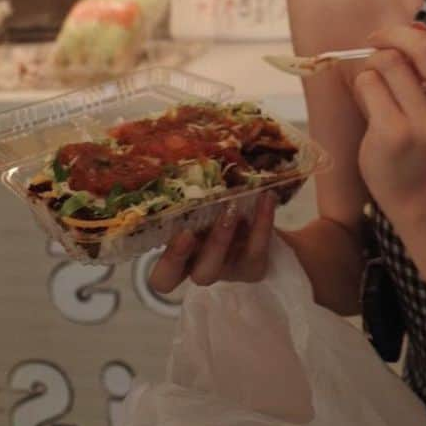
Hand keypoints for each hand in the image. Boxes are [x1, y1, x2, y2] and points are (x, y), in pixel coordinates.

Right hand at [147, 190, 277, 294]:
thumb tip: (172, 147)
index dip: (164, 262)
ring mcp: (226, 270)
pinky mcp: (253, 266)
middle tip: (186, 232)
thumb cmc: (219, 204)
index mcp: (180, 253)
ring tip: (230, 207)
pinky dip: (261, 221)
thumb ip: (188, 188)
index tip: (172, 232)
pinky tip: (266, 197)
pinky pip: (256, 249)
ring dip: (218, 238)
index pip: (159, 276)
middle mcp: (198, 266)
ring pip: (215, 268)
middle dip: (178, 256)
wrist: (262, 220)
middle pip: (178, 278)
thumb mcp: (203, 197)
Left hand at [352, 0, 425, 216]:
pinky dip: (363, 82)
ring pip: (391, 62)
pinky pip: (370, 83)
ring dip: (374, 60)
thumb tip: (416, 26)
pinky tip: (369, 98)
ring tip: (375, 76)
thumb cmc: (419, 125)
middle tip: (379, 37)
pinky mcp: (396, 134)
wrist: (408, 184)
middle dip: (396, 32)